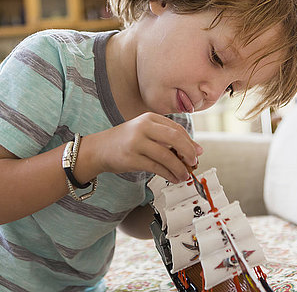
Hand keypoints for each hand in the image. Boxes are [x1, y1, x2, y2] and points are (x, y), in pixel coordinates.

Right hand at [85, 112, 202, 182]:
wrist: (99, 149)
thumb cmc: (126, 141)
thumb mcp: (145, 132)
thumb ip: (166, 138)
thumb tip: (195, 151)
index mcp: (149, 118)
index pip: (176, 128)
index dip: (190, 142)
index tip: (197, 153)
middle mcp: (143, 127)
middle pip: (175, 138)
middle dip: (188, 152)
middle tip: (194, 163)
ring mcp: (136, 142)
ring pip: (166, 155)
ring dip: (179, 168)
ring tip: (184, 175)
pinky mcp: (132, 158)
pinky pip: (156, 167)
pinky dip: (168, 174)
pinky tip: (173, 178)